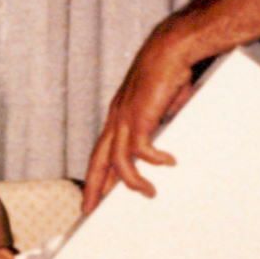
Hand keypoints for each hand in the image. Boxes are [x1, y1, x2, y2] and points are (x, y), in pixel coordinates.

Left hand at [82, 15, 196, 213]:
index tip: (95, 193)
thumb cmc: (167, 71)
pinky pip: (141, 150)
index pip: (101, 151)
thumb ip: (158, 124)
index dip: (97, 173)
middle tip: (89, 210)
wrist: (170, 48)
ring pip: (118, 162)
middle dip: (93, 187)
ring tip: (149, 192)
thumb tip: (164, 140)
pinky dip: (154, 160)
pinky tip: (169, 162)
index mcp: (118, 115)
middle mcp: (116, 118)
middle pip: (98, 161)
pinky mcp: (139, 117)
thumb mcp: (161, 105)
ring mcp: (125, 118)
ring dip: (133, 182)